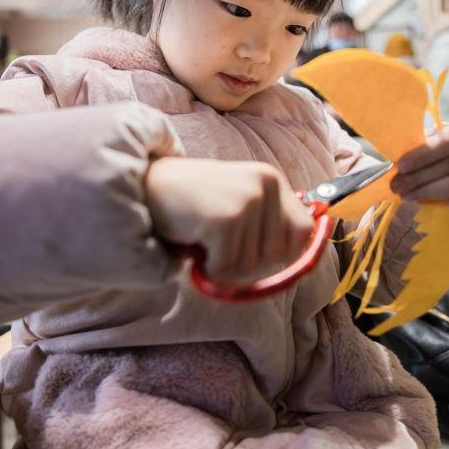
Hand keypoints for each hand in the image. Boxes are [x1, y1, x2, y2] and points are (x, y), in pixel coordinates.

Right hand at [145, 158, 313, 280]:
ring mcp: (247, 199)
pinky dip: (209, 269)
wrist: (146, 187)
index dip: (285, 253)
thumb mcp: (237, 205)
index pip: (303, 230)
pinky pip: (227, 268)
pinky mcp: (226, 218)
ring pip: (251, 266)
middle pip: (278, 255)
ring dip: (224, 267)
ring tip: (204, 239)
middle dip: (248, 265)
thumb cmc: (191, 204)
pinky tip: (195, 245)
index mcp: (270, 179)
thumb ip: (265, 226)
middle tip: (219, 248)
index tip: (258, 258)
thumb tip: (294, 258)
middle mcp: (265, 184)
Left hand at [390, 116, 448, 215]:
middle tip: (396, 186)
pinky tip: (437, 205)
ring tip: (407, 196)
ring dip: (428, 192)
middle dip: (418, 177)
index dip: (423, 154)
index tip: (400, 166)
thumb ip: (425, 146)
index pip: (448, 139)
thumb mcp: (442, 142)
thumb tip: (398, 160)